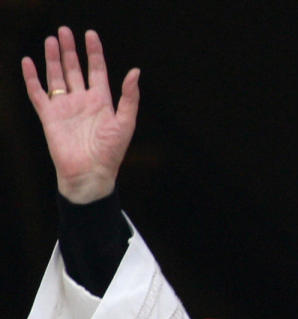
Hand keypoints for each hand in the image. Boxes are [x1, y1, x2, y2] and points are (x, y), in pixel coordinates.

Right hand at [22, 27, 139, 203]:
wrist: (90, 173)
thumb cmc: (111, 152)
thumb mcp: (125, 122)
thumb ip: (129, 97)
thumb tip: (135, 71)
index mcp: (102, 101)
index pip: (97, 70)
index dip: (94, 52)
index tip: (90, 34)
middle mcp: (82, 101)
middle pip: (75, 69)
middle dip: (70, 50)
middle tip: (64, 30)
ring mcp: (65, 107)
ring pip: (57, 76)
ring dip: (54, 58)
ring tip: (51, 39)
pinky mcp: (49, 116)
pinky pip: (37, 93)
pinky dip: (32, 77)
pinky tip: (28, 62)